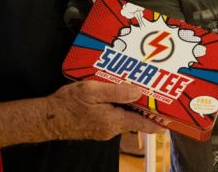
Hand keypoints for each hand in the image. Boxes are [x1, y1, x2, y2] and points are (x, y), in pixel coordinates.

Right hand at [45, 81, 162, 139]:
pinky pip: (111, 116)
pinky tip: (113, 95)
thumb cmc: (68, 104)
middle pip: (133, 118)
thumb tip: (139, 93)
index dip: (157, 122)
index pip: (142, 124)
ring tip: (134, 88)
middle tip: (153, 94)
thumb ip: (117, 92)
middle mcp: (111, 129)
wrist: (47, 118)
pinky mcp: (95, 127)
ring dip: (128, 105)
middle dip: (143, 108)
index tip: (171, 121)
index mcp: (114, 121)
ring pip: (122, 117)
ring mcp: (103, 130)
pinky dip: (116, 107)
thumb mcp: (93, 91)